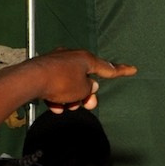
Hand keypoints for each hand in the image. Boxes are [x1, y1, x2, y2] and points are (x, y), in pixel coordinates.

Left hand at [11, 49, 136, 111]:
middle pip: (85, 78)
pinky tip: (54, 107)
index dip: (121, 71)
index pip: (108, 67)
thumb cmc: (62, 82)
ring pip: (70, 84)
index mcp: (86, 59)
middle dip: (86, 94)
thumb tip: (88, 84)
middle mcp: (72, 57)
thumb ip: (89, 88)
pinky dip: (58, 96)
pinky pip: (56, 85)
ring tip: (65, 107)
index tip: (133, 69)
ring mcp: (56, 62)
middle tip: (85, 105)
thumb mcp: (83, 89)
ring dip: (71, 98)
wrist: (31, 80)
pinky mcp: (44, 70)